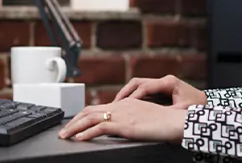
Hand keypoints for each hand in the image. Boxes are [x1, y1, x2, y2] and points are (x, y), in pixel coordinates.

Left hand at [58, 98, 185, 142]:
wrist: (178, 122)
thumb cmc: (167, 122)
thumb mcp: (146, 118)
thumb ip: (134, 119)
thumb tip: (126, 127)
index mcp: (126, 103)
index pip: (99, 108)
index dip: (83, 116)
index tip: (74, 124)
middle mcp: (121, 106)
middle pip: (90, 111)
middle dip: (74, 122)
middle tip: (63, 132)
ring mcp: (122, 114)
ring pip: (90, 118)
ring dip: (74, 127)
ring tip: (64, 136)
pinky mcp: (125, 125)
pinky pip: (100, 127)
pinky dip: (87, 133)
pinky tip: (79, 139)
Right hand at [113, 75, 206, 108]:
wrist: (206, 103)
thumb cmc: (196, 108)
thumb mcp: (182, 111)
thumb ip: (167, 112)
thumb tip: (151, 116)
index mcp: (169, 82)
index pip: (146, 87)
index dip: (133, 96)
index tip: (124, 106)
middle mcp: (163, 80)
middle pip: (138, 82)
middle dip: (125, 93)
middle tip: (115, 104)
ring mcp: (161, 83)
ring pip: (138, 85)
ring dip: (127, 94)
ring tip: (117, 106)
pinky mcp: (160, 89)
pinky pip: (142, 90)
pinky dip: (133, 97)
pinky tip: (127, 106)